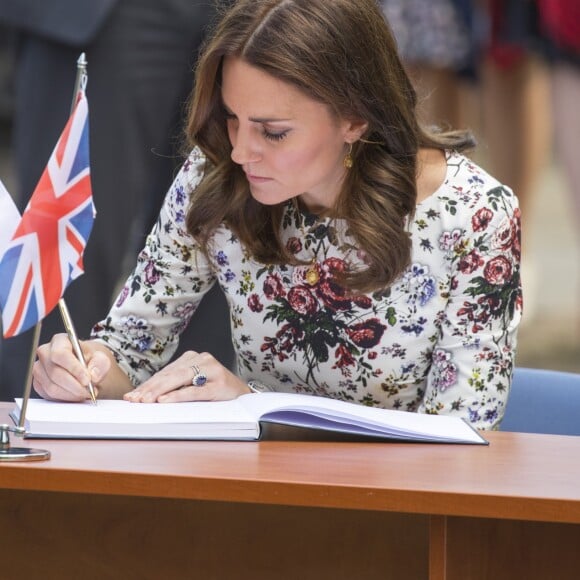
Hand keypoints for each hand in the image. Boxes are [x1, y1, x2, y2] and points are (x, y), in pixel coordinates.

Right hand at [33, 333, 112, 401]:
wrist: (85, 368)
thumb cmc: (90, 360)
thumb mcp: (101, 358)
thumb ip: (100, 364)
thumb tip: (92, 375)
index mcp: (60, 340)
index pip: (60, 354)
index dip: (74, 369)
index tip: (87, 380)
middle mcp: (45, 353)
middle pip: (55, 372)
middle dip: (75, 385)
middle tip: (89, 391)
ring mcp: (39, 369)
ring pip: (52, 386)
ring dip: (71, 393)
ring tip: (86, 393)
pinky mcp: (38, 384)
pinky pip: (49, 395)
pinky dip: (65, 398)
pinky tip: (76, 395)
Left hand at [123, 351, 248, 402]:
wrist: (244, 395)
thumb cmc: (217, 390)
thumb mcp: (194, 384)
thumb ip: (175, 386)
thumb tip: (146, 395)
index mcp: (192, 358)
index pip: (164, 372)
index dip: (147, 384)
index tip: (131, 396)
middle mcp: (201, 359)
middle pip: (169, 375)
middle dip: (149, 389)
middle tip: (135, 400)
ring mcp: (210, 369)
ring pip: (178, 380)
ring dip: (159, 392)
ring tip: (145, 401)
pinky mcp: (218, 383)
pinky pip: (193, 390)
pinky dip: (177, 396)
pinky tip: (165, 401)